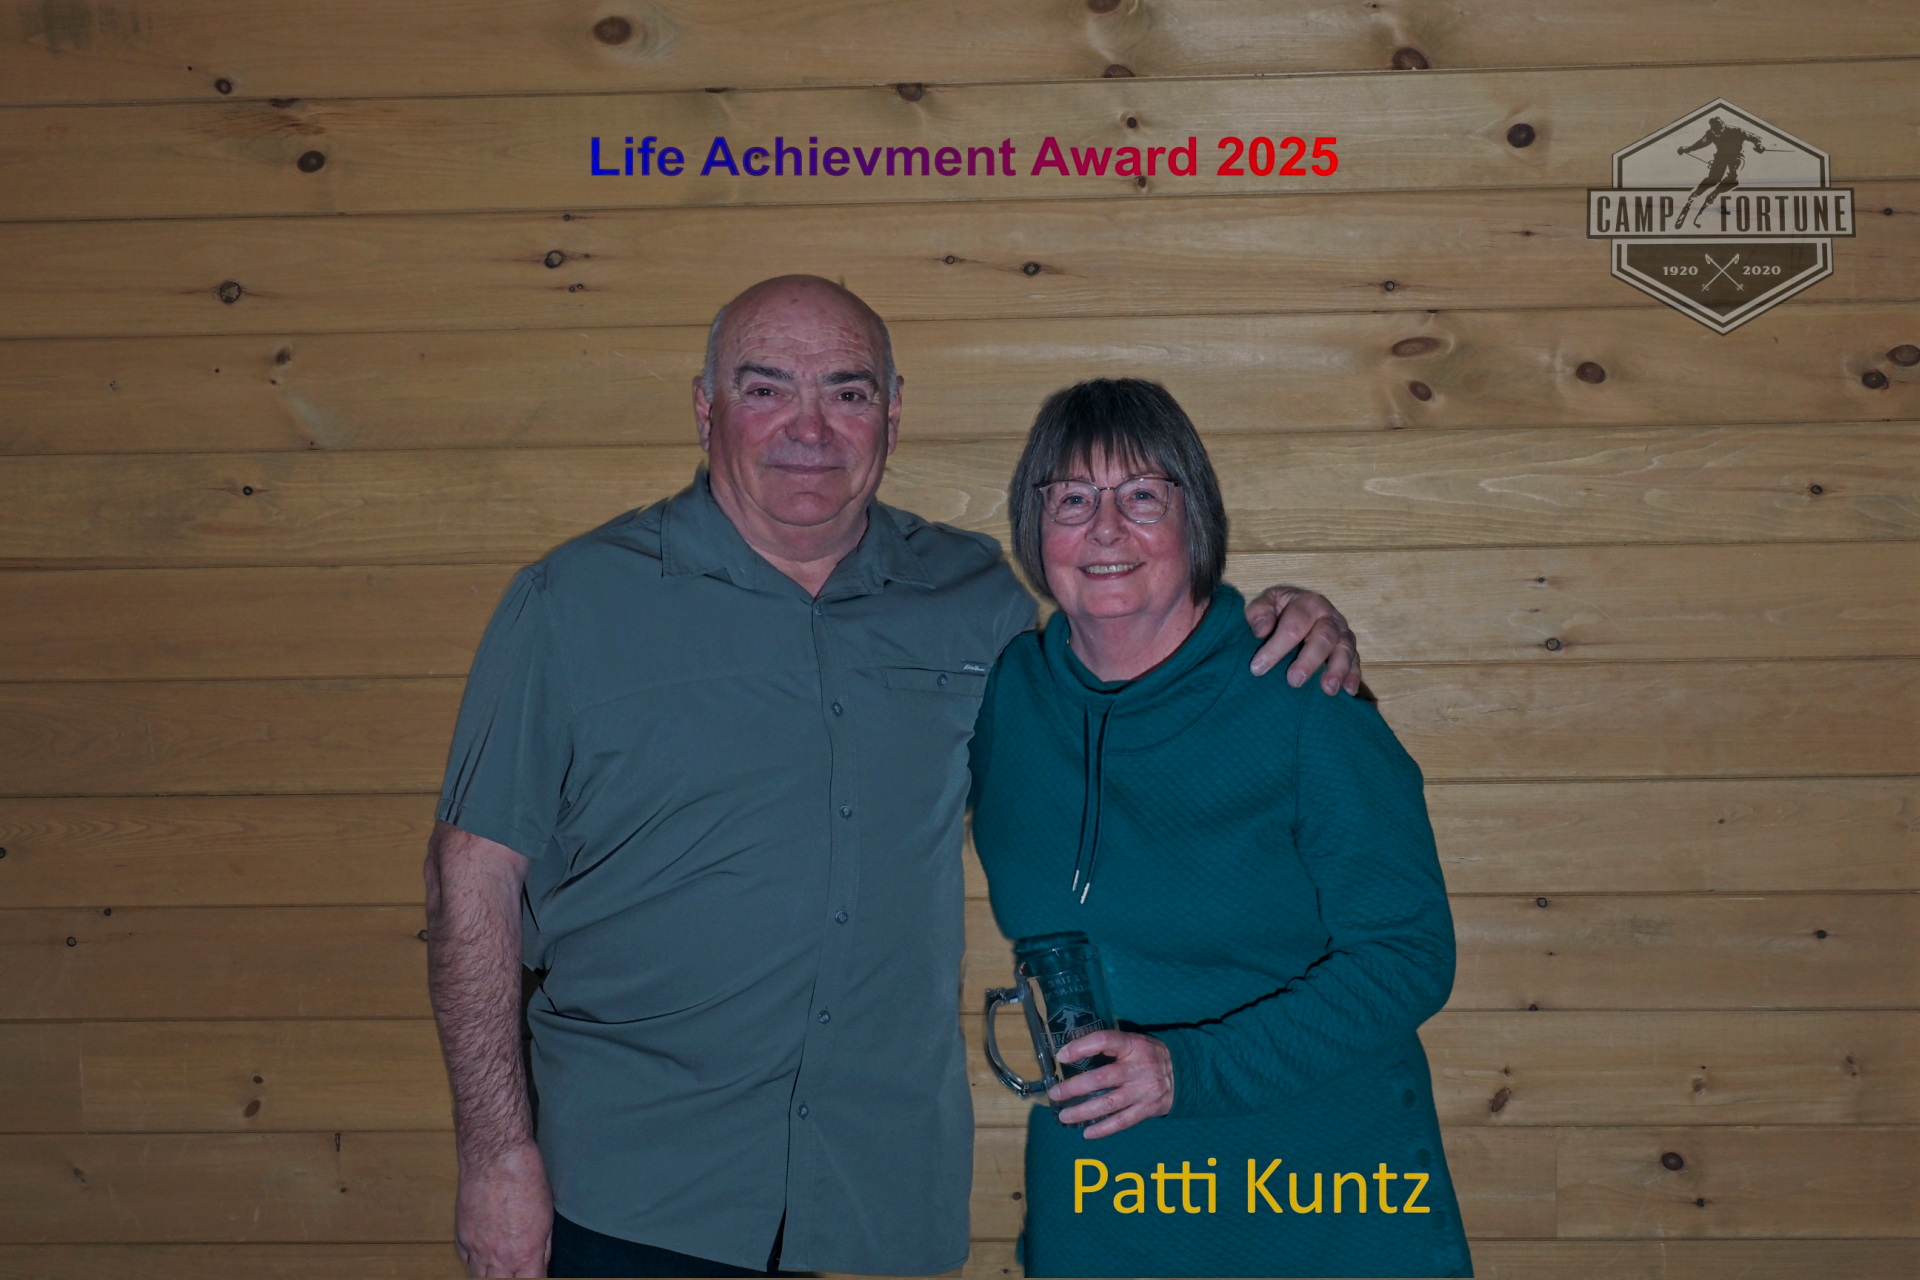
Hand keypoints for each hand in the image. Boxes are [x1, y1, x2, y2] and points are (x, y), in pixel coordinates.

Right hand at [455, 1141, 552, 1277]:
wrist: (496, 1157)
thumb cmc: (527, 1179)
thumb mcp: (547, 1216)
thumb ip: (542, 1246)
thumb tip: (539, 1261)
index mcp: (524, 1254)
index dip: (534, 1279)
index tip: (534, 1274)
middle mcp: (498, 1256)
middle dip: (510, 1279)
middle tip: (515, 1270)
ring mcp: (476, 1248)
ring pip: (479, 1277)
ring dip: (491, 1274)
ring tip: (499, 1266)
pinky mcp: (462, 1236)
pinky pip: (466, 1259)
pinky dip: (474, 1260)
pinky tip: (483, 1253)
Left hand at [1049, 1030, 1174, 1138]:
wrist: (1185, 1072)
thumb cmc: (1150, 1054)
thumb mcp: (1135, 1041)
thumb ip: (1111, 1046)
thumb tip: (1073, 1050)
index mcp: (1133, 1045)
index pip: (1104, 1041)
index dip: (1081, 1047)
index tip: (1062, 1055)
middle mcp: (1138, 1068)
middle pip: (1102, 1078)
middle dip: (1075, 1087)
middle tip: (1056, 1093)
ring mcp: (1143, 1090)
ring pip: (1109, 1103)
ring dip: (1084, 1111)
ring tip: (1064, 1116)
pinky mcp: (1148, 1109)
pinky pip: (1123, 1121)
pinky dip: (1104, 1128)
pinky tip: (1088, 1132)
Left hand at [1244, 585, 1360, 693]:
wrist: (1298, 606)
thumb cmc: (1279, 609)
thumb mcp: (1265, 603)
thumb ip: (1259, 612)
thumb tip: (1261, 631)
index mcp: (1307, 603)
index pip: (1293, 625)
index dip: (1276, 647)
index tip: (1258, 668)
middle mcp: (1329, 616)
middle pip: (1324, 637)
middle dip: (1309, 661)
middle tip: (1294, 681)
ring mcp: (1342, 632)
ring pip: (1345, 649)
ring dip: (1338, 670)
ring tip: (1328, 690)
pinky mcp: (1350, 647)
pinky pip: (1355, 660)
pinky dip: (1354, 675)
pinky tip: (1348, 691)